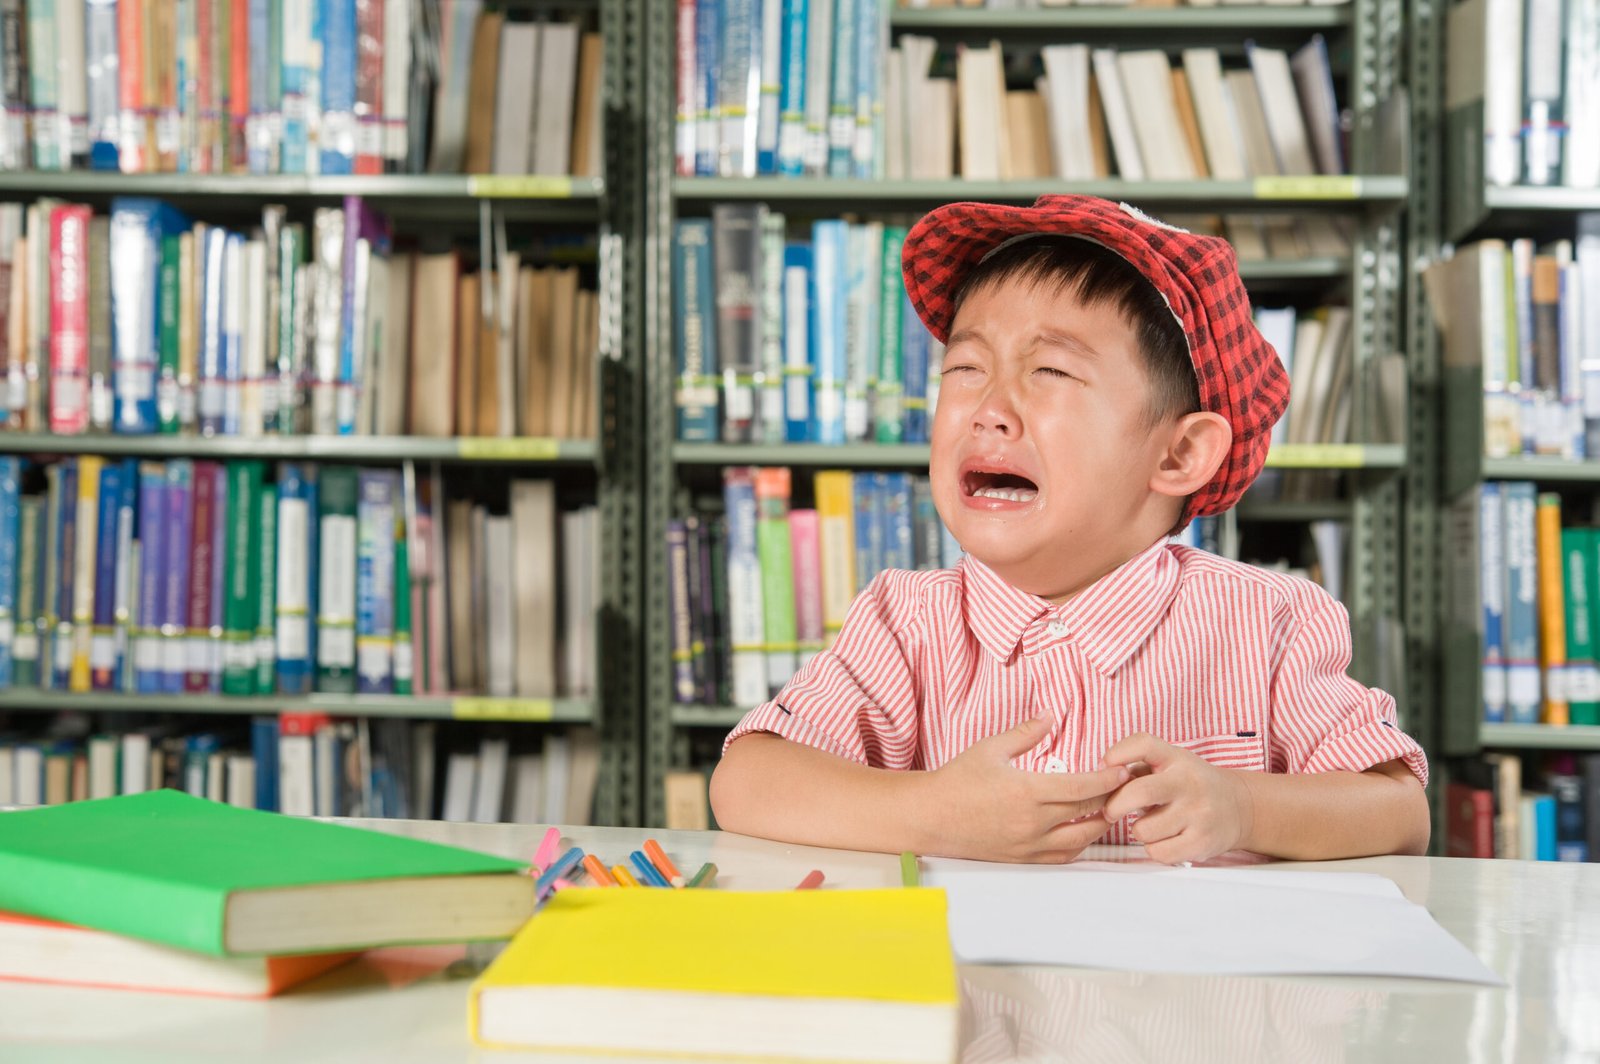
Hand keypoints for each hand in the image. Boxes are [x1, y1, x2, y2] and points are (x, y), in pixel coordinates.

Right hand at [922, 716, 1127, 862]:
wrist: (930, 816)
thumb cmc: (957, 781)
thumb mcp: (991, 748)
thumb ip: (1025, 732)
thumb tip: (1050, 715)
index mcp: (1027, 791)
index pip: (1082, 788)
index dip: (1108, 779)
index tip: (1123, 770)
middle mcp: (1032, 822)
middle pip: (1088, 812)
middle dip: (1111, 798)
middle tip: (1124, 786)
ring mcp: (1029, 844)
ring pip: (1081, 840)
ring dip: (1100, 824)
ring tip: (1109, 808)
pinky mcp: (1023, 858)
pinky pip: (1063, 856)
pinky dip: (1080, 845)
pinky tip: (1083, 831)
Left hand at [1101, 733, 1254, 864]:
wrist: (1240, 808)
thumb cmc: (1191, 785)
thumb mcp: (1170, 764)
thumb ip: (1137, 766)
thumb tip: (1100, 777)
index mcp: (1176, 758)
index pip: (1143, 744)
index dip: (1117, 754)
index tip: (1104, 768)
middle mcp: (1188, 783)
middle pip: (1139, 793)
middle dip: (1115, 806)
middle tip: (1112, 811)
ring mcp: (1198, 813)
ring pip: (1143, 830)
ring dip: (1138, 831)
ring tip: (1152, 825)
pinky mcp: (1202, 842)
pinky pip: (1158, 853)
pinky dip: (1154, 849)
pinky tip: (1165, 839)